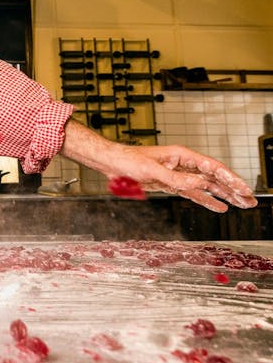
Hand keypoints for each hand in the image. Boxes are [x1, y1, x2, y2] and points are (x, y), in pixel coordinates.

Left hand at [61, 120, 255, 211]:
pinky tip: (220, 207)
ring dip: (224, 196)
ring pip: (206, 187)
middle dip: (233, 189)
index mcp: (182, 156)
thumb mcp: (152, 171)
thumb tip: (200, 184)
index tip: (243, 189)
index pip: (212, 168)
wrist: (111, 163)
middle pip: (214, 177)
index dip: (230, 179)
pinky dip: (207, 200)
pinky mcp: (171, 184)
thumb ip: (177, 179)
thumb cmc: (128, 161)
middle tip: (250, 201)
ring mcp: (178, 175)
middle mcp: (183, 164)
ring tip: (242, 205)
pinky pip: (193, 194)